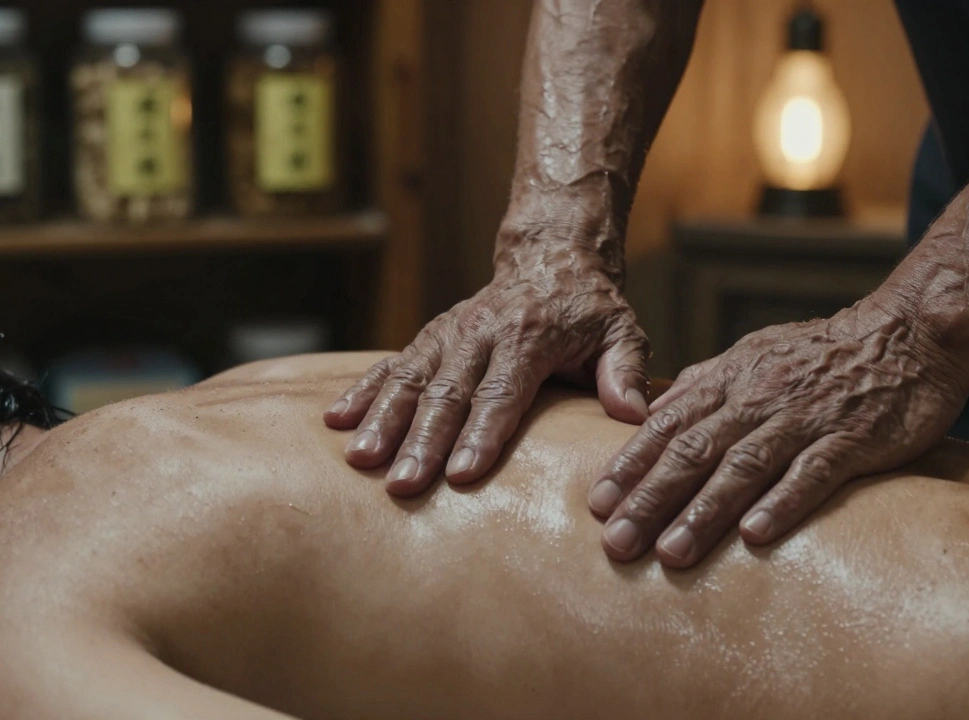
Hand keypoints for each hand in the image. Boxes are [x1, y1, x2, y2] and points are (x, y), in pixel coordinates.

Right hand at [324, 244, 649, 495]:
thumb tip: (633, 415)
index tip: (464, 473)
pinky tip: (335, 420)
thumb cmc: (590, 308)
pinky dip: (362, 391)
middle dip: (423, 442)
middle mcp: (480, 332)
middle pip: (447, 393)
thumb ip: (625, 370)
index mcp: (528, 336)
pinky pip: (390, 365)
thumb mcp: (621, 330)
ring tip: (361, 461)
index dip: (482, 433)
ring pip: (410, 379)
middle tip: (404, 486)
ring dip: (384, 421)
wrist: (550, 259)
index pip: (502, 391)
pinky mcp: (429, 338)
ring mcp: (448, 334)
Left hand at [587, 298, 968, 567]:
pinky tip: (756, 536)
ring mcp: (805, 418)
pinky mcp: (852, 439)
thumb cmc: (824, 354)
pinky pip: (813, 472)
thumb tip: (651, 413)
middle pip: (695, 451)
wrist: (908, 334)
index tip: (598, 503)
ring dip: (705, 511)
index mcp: (732, 381)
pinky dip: (783, 502)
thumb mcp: (754, 355)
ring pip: (745, 466)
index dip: (631, 465)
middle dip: (651, 499)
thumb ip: (704, 385)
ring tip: (670, 552)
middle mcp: (760, 398)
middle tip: (616, 543)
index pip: (668, 425)